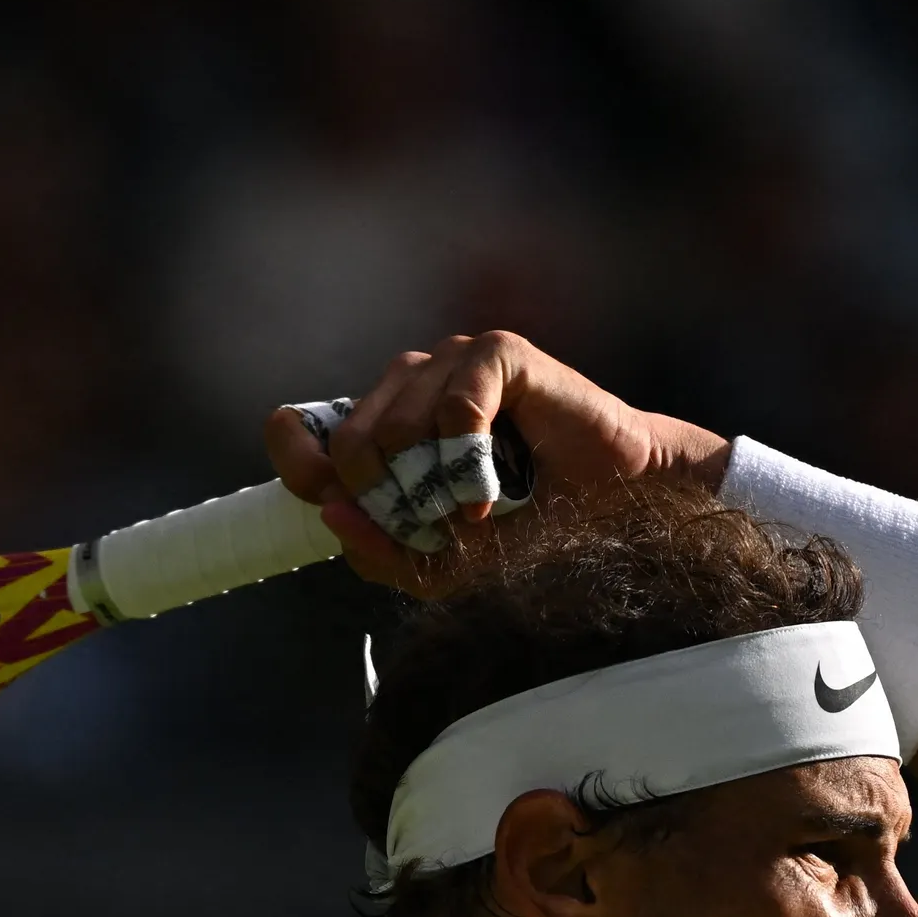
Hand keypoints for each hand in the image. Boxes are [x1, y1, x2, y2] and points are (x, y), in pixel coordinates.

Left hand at [262, 331, 731, 591]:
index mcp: (385, 424)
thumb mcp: (446, 563)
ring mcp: (452, 363)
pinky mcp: (499, 353)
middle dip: (387, 502)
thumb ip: (384, 551)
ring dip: (432, 490)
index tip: (329, 501)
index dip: (300, 465)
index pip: (301, 429)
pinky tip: (490, 496)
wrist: (618, 503)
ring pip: (397, 428)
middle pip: (350, 444)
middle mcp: (410, 383)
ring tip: (474, 514)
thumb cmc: (533, 527)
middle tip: (433, 527)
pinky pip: (455, 407)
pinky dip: (468, 464)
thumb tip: (332, 517)